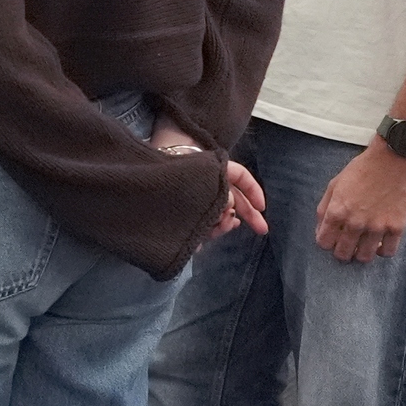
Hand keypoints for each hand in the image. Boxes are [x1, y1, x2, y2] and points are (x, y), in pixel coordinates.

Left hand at [150, 122, 266, 238]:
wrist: (142, 169)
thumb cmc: (171, 165)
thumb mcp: (203, 175)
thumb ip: (220, 192)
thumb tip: (228, 213)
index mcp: (211, 169)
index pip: (240, 175)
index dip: (253, 190)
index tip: (263, 207)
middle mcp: (205, 185)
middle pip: (234, 200)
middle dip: (248, 215)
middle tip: (262, 231)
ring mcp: (195, 200)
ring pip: (218, 216)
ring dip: (223, 224)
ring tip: (222, 226)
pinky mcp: (183, 214)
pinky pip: (199, 226)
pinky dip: (205, 233)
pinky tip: (205, 240)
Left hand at [315, 141, 405, 262]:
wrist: (392, 161)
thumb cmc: (362, 170)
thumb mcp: (334, 185)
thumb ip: (324, 209)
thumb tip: (321, 229)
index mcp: (336, 212)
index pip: (324, 243)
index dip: (326, 243)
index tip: (332, 239)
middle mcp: (354, 223)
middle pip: (343, 254)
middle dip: (342, 252)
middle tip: (347, 246)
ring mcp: (376, 227)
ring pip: (365, 257)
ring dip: (362, 254)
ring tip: (363, 247)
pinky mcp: (396, 227)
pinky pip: (388, 252)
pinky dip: (383, 251)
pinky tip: (381, 244)